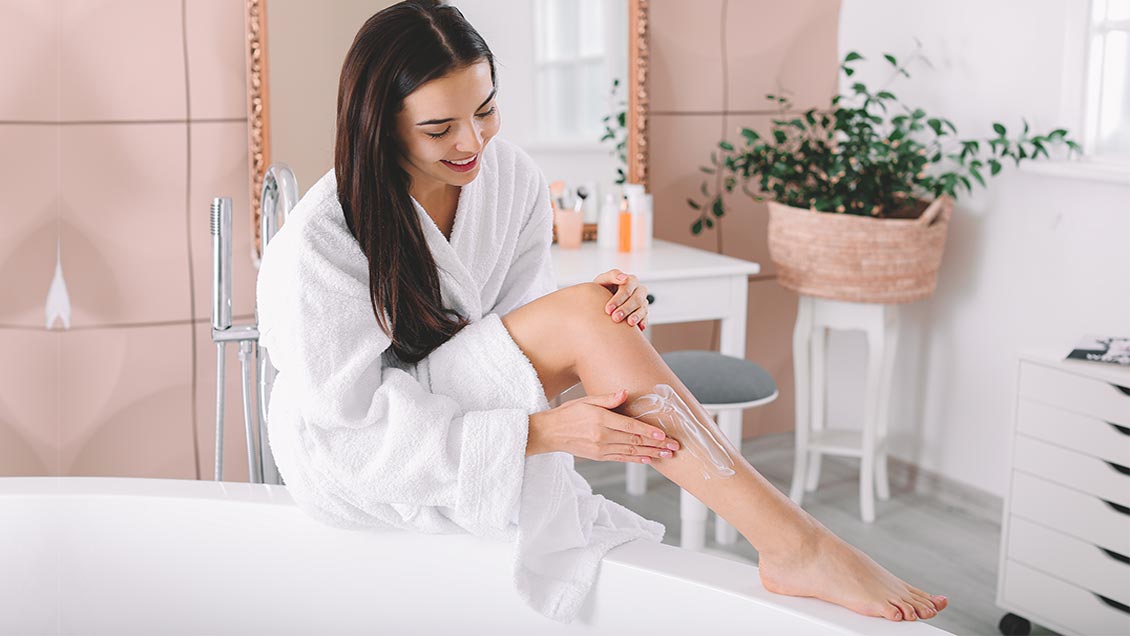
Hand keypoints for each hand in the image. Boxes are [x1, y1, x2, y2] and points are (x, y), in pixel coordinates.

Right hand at [526, 389, 679, 462]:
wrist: (550, 433)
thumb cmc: (568, 413)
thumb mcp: (586, 400)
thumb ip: (607, 399)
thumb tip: (624, 393)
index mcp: (600, 420)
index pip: (630, 427)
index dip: (648, 432)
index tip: (663, 435)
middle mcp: (602, 437)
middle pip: (635, 441)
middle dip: (656, 444)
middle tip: (674, 446)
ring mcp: (601, 449)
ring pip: (631, 452)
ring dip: (651, 453)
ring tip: (667, 455)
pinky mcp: (599, 456)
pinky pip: (621, 458)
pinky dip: (636, 459)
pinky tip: (648, 459)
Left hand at [592, 269, 648, 330]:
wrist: (601, 301)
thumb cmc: (602, 289)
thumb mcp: (603, 280)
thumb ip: (612, 275)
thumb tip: (623, 277)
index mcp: (630, 281)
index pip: (628, 287)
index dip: (619, 298)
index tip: (608, 309)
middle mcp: (638, 290)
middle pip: (637, 298)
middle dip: (626, 308)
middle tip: (615, 318)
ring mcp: (642, 302)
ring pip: (643, 307)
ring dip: (636, 315)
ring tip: (629, 323)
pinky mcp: (643, 312)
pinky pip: (646, 316)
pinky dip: (643, 322)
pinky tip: (639, 328)